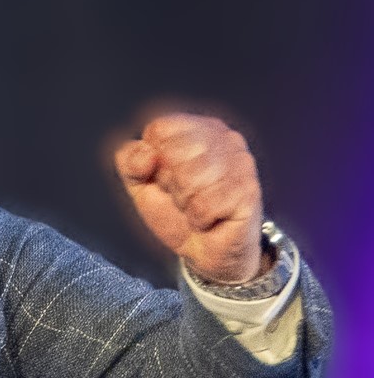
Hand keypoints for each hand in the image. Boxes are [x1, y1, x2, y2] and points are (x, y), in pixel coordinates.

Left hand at [114, 112, 264, 283]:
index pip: (159, 129)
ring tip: (197, 206)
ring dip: (184, 202)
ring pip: (189, 179)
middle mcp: (225, 137)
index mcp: (198, 127)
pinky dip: (198, 219)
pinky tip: (210, 219)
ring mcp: (241, 162)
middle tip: (184, 195)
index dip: (153, 161)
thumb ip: (129, 161)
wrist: (204, 250)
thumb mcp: (140, 183)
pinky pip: (204, 205)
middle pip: (173, 153)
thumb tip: (147, 155)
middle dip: (170, 183)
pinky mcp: (248, 190)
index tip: (166, 177)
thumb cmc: (175, 211)